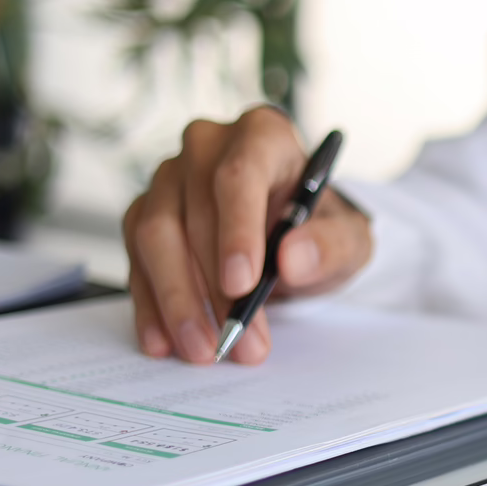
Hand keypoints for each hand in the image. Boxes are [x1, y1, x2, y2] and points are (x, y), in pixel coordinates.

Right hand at [121, 105, 372, 363]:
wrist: (295, 240)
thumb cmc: (319, 230)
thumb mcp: (350, 240)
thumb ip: (331, 246)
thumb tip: (292, 259)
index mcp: (262, 135)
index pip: (238, 177)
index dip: (236, 232)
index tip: (242, 286)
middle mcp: (206, 146)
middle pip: (193, 215)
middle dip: (212, 288)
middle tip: (234, 340)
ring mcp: (169, 180)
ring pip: (154, 237)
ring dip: (178, 301)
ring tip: (205, 350)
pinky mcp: (144, 216)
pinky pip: (136, 261)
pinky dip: (151, 306)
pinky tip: (164, 342)